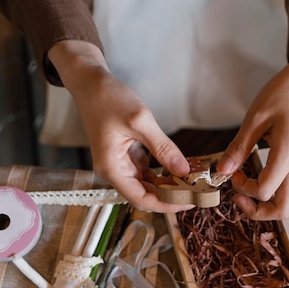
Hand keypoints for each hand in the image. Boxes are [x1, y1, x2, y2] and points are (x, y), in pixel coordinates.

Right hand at [48, 40, 192, 212]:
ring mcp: (120, 164)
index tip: (190, 201)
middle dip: (170, 196)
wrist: (91, 83)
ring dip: (168, 185)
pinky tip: (179, 169)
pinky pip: (147, 171)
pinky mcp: (126, 155)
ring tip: (193, 182)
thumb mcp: (140, 121)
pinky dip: (162, 172)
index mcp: (112, 168)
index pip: (141, 199)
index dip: (166, 204)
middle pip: (145, 195)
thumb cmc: (108, 99)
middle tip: (197, 191)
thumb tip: (183, 171)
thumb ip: (163, 148)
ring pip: (147, 184)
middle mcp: (114, 171)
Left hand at [217, 42, 288, 219]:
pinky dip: (288, 197)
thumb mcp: (255, 117)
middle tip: (240, 194)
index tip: (232, 171)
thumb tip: (221, 171)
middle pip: (285, 209)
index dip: (243, 187)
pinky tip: (271, 182)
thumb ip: (239, 147)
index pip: (265, 190)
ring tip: (257, 195)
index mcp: (288, 153)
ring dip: (277, 208)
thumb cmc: (285, 91)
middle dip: (258, 210)